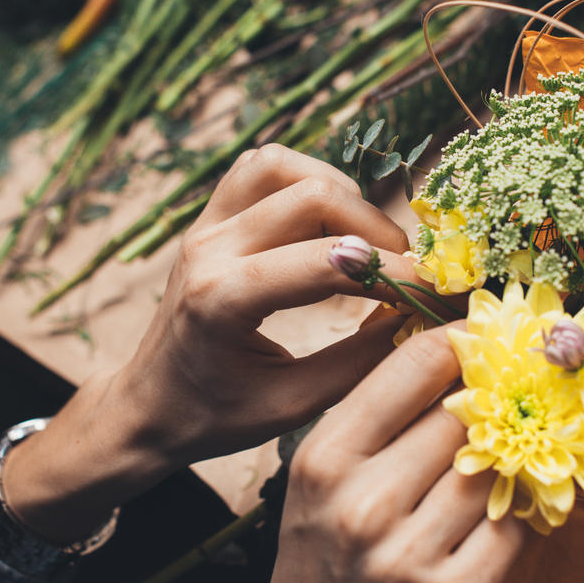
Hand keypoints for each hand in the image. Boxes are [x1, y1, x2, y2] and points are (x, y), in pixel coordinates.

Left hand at [1, 145, 423, 543]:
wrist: (147, 405)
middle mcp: (209, 249)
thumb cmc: (215, 416)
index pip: (327, 262)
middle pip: (312, 196)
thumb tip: (424, 322)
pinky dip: (305, 180)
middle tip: (406, 267)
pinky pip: (261, 168)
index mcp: (222, 301)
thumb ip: (360, 363)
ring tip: (365, 239)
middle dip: (376, 227)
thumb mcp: (292, 406)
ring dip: (340, 192)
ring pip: (284, 166)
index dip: (394, 271)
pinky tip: (329, 222)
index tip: (436, 288)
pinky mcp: (209, 217)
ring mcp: (204, 226)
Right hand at [270, 325, 524, 582]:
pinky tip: (501, 512)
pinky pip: (515, 528)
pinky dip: (518, 514)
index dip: (463, 339)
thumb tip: (455, 344)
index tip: (486, 332)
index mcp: (325, 459)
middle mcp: (363, 505)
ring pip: (496, 468)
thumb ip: (376, 414)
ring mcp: (409, 555)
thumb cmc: (323, 552)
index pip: (414, 366)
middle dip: (489, 402)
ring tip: (498, 457)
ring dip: (507, 460)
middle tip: (509, 389)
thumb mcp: (321, 477)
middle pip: (464, 414)